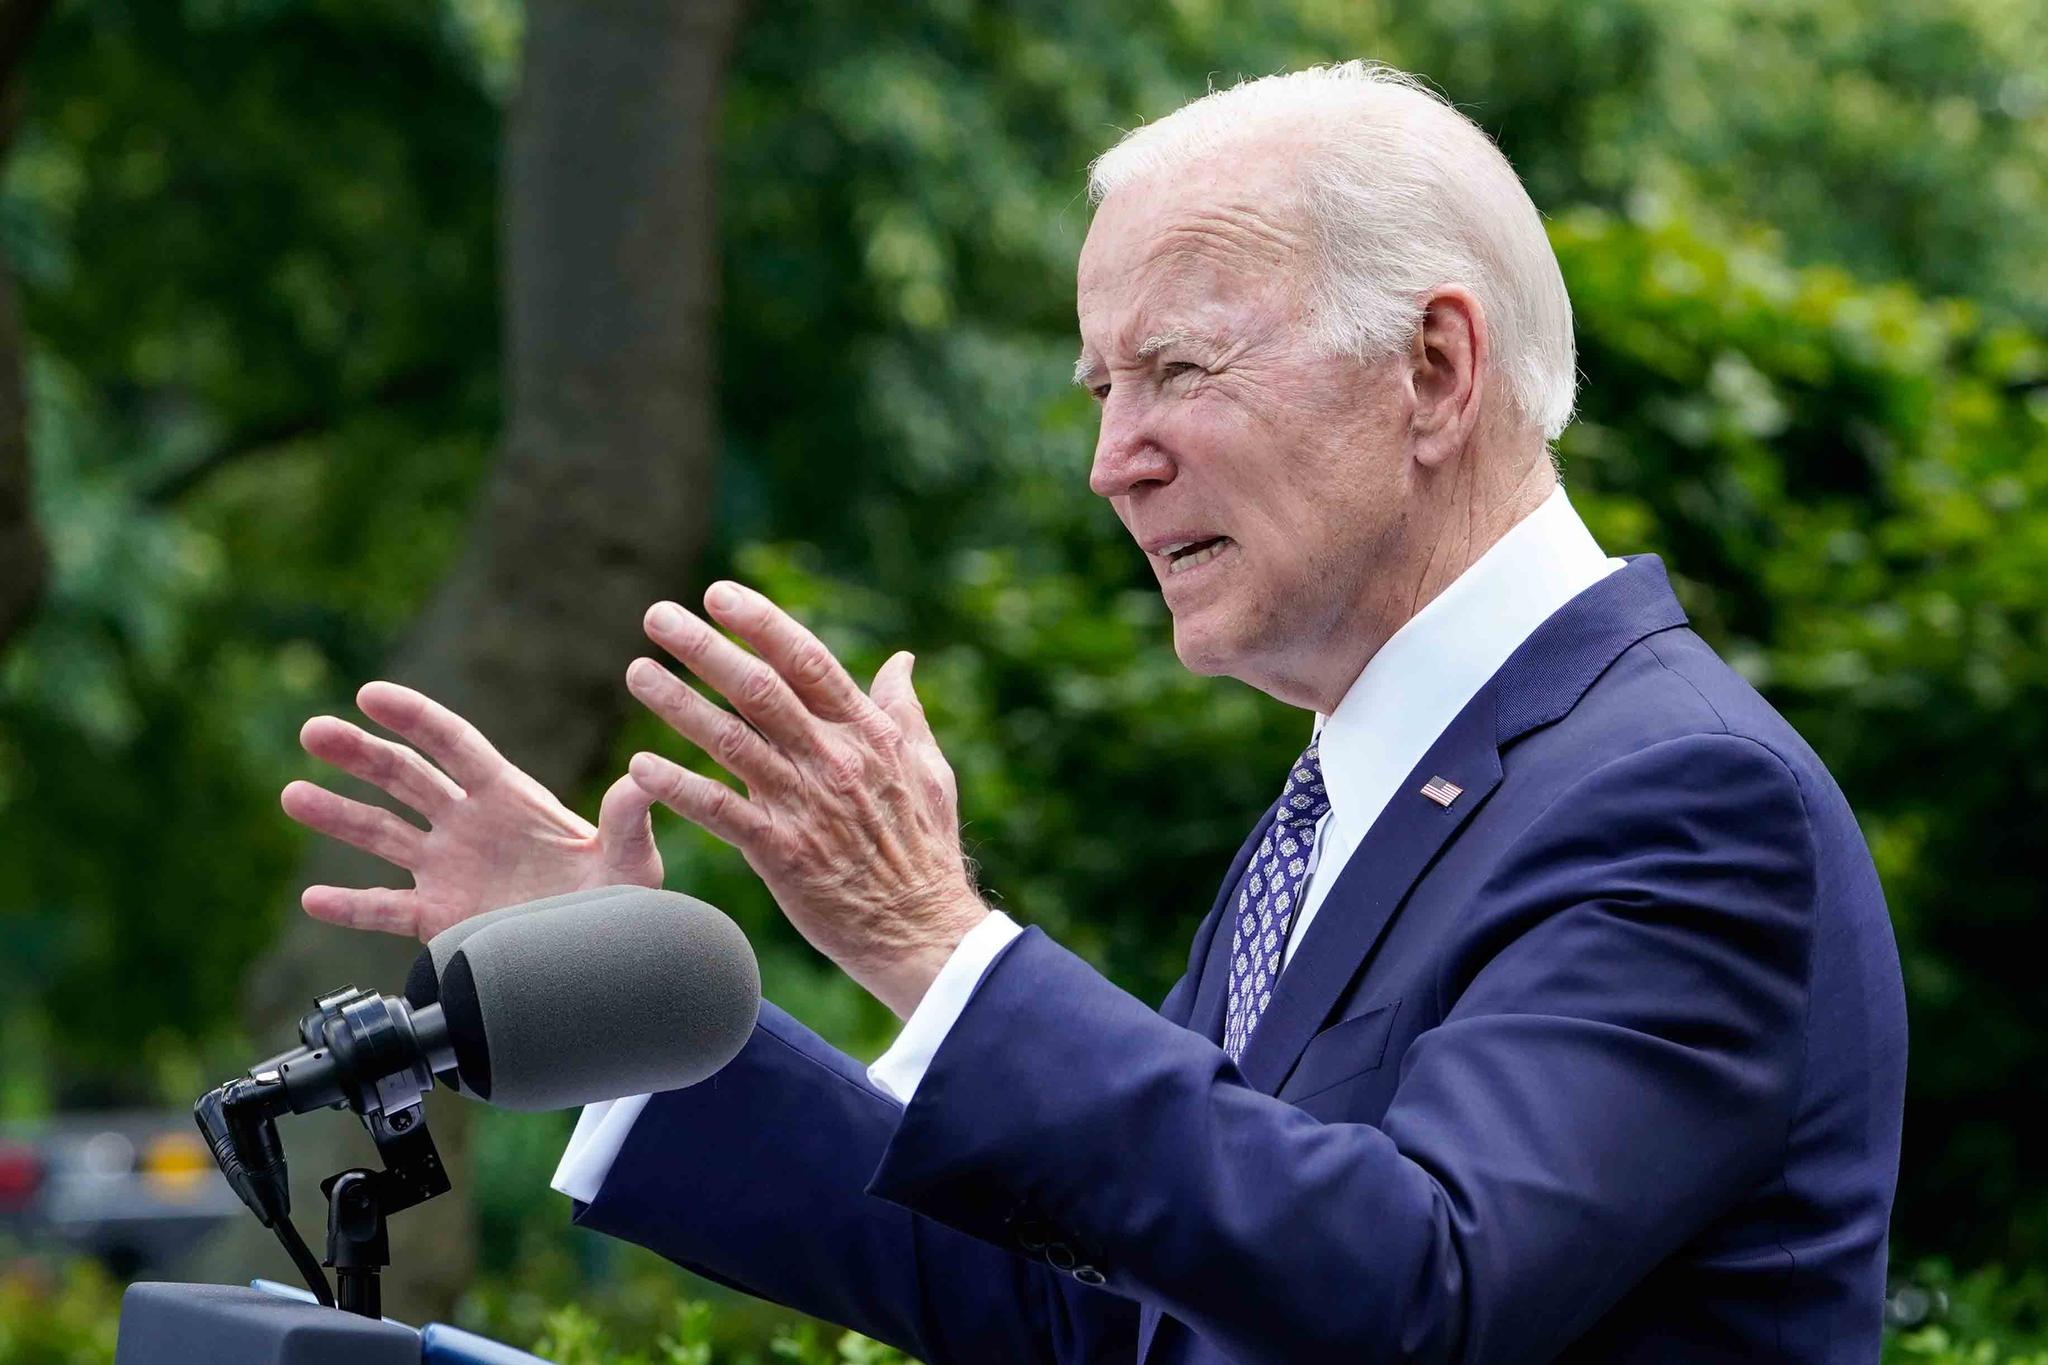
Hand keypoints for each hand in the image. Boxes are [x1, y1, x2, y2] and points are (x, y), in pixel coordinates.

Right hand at [280, 681, 661, 940]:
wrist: (603, 960)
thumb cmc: (622, 902)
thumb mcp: (630, 857)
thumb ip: (628, 819)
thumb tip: (642, 778)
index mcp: (509, 797)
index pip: (453, 745)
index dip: (413, 717)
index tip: (370, 694)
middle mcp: (468, 825)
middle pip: (404, 779)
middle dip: (360, 753)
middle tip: (313, 732)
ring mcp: (447, 869)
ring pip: (381, 835)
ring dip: (337, 816)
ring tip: (292, 795)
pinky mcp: (438, 917)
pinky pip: (385, 908)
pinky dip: (350, 904)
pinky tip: (313, 896)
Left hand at [623, 582, 987, 1016]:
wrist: (922, 932)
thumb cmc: (925, 850)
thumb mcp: (930, 769)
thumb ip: (904, 711)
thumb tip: (902, 658)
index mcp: (868, 734)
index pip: (808, 661)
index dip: (760, 623)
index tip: (719, 593)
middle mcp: (834, 760)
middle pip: (760, 690)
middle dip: (705, 648)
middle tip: (657, 616)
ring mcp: (806, 805)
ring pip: (731, 741)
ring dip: (678, 704)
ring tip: (636, 672)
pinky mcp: (781, 853)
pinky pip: (720, 812)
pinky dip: (679, 788)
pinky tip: (639, 766)